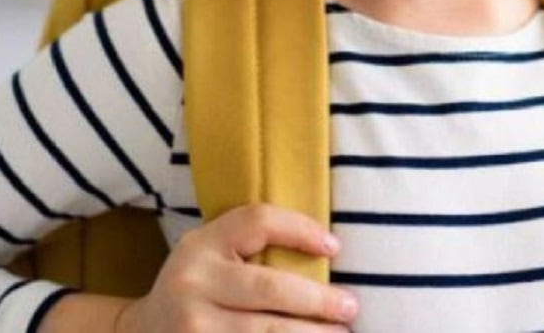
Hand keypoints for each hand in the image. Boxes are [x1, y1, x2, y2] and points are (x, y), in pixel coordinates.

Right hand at [115, 204, 356, 332]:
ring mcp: (193, 329)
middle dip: (318, 300)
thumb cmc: (197, 288)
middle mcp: (192, 284)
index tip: (334, 246)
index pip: (257, 222)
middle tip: (351, 307)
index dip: (301, 229)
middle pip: (270, 288)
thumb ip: (249, 246)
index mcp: (200, 245)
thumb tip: (329, 249)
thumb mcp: (210, 254)